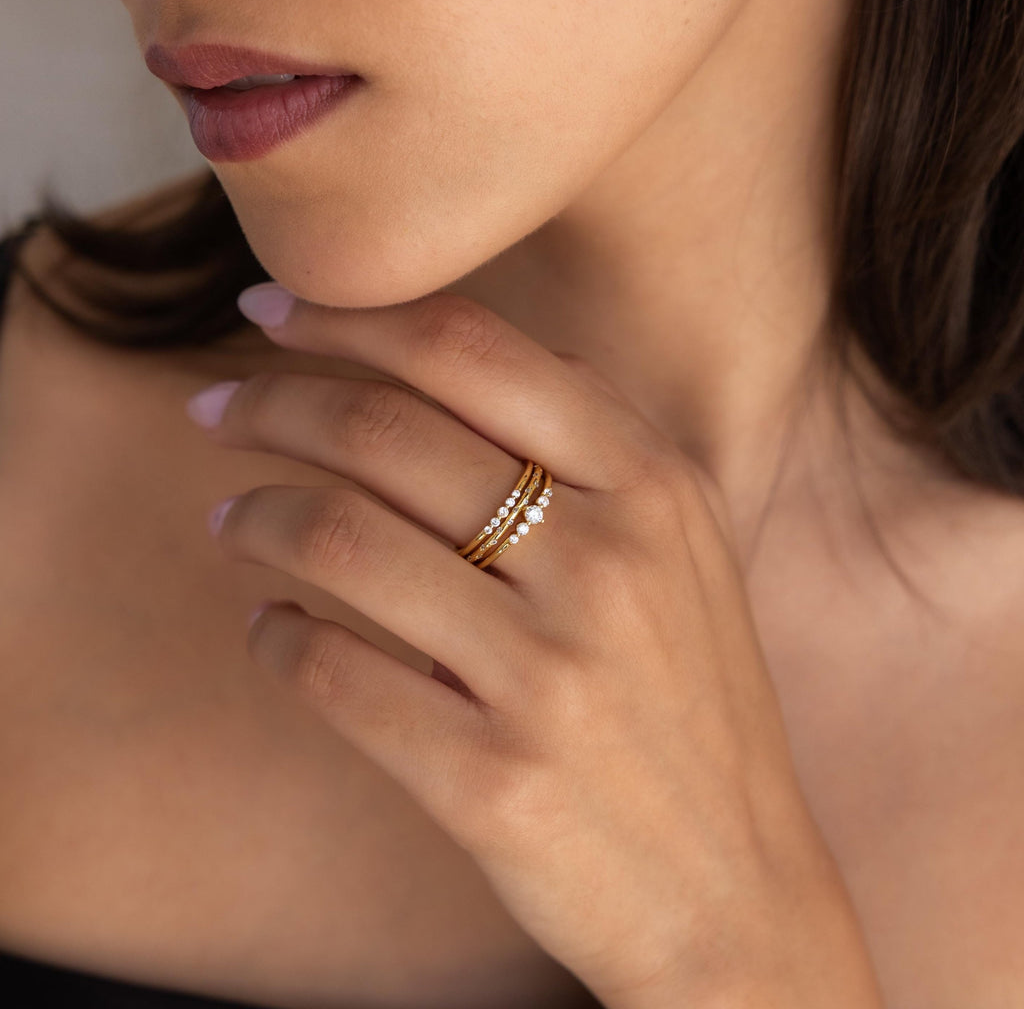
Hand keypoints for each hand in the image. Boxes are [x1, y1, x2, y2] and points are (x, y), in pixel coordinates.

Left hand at [186, 285, 882, 1007]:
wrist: (736, 890)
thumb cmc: (693, 706)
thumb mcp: (684, 552)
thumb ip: (589, 447)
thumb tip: (443, 362)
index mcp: (655, 488)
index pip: (469, 352)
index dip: (350, 317)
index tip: (271, 312)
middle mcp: (608, 563)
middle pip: (386, 431)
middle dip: (273, 403)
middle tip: (217, 409)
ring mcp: (551, 675)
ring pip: (340, 541)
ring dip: (255, 516)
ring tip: (230, 518)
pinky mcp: (492, 778)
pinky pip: (332, 675)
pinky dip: (274, 638)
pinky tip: (268, 629)